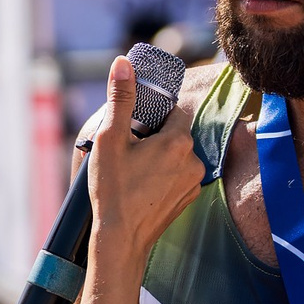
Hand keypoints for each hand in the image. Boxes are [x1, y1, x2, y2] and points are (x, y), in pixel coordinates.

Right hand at [87, 57, 207, 271]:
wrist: (120, 240)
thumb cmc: (113, 189)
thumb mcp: (110, 139)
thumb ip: (121, 98)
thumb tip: (123, 63)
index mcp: (178, 140)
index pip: (172, 111)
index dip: (152, 115)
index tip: (133, 127)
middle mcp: (194, 160)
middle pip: (174, 133)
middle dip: (153, 137)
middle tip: (127, 152)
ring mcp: (193, 182)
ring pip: (176, 156)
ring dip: (159, 157)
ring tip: (132, 171)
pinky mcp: (188, 199)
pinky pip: (177, 176)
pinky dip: (162, 177)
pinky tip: (141, 187)